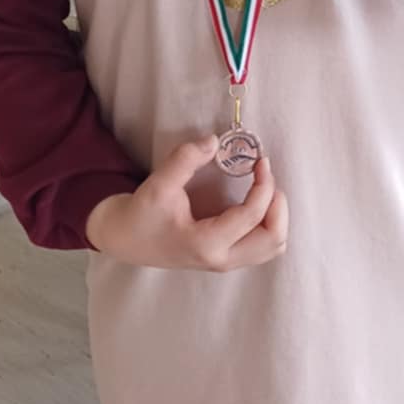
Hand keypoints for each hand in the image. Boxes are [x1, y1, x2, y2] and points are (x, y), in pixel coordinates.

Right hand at [85, 136, 288, 272]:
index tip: (261, 161)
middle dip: (278, 206)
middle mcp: (220, 259)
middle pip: (273, 240)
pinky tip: (255, 201)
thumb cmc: (141, 214)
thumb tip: (215, 141)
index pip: (252, 216)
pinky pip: (261, 246)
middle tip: (267, 177)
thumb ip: (185, 159)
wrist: (125, 239)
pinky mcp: (225, 258)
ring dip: (276, 217)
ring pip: (272, 248)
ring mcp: (225, 262)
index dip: (264, 185)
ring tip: (264, 189)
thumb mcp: (159, 184)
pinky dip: (268, 224)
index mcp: (205, 243)